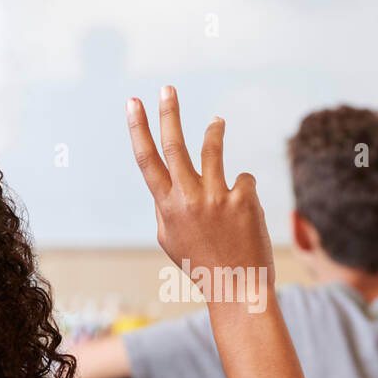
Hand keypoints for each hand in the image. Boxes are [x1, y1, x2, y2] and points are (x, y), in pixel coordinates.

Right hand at [126, 87, 273, 309]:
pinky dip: (243, 192)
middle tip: (167, 88)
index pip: (147, 161)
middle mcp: (188, 199)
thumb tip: (169, 180)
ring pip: (213, 149)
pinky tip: (244, 214)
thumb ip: (167, 207)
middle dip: (168, 112)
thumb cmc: (201, 264)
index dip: (137, 129)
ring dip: (213, 131)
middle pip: (175, 145)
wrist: (237, 289)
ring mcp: (216, 199)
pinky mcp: (243, 202)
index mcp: (167, 208)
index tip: (133, 103)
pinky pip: (243, 180)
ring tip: (216, 122)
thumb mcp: (171, 240)